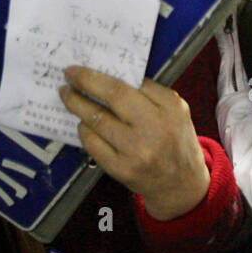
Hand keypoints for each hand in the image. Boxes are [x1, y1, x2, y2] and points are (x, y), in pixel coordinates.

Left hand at [59, 66, 209, 220]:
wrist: (182, 184)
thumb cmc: (175, 141)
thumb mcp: (175, 111)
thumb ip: (149, 93)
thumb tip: (109, 77)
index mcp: (170, 108)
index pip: (131, 84)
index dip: (100, 74)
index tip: (81, 68)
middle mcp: (155, 128)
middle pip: (113, 96)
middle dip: (85, 82)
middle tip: (69, 75)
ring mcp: (137, 151)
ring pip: (97, 121)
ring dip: (77, 105)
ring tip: (69, 96)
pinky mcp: (122, 169)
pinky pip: (93, 144)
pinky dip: (84, 130)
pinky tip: (83, 124)